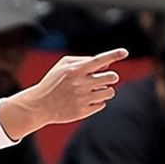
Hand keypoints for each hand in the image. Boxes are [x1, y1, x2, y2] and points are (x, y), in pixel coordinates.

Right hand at [0, 48, 128, 139]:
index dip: (114, 54)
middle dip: (110, 77)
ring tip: (93, 91)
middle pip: (112, 77)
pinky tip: (84, 100)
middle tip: (101, 79)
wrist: (40, 105)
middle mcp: (80, 83)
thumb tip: (107, 63)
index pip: (99, 60)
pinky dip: (96, 102)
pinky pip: (102, 104)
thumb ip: (83, 60)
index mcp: (75, 70)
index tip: (124, 52)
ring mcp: (82, 98)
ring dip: (105, 90)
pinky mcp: (83, 111)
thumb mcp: (62, 66)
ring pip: (109, 92)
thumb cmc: (53, 82)